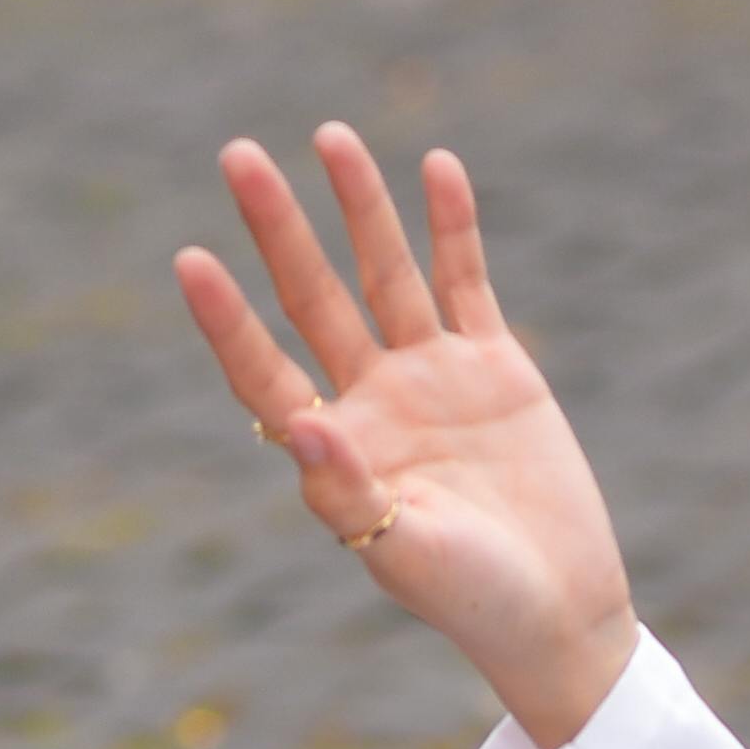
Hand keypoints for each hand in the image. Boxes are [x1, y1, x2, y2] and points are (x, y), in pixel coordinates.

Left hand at [174, 125, 638, 748]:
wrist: (559, 613)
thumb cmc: (473, 603)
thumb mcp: (407, 555)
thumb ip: (349, 493)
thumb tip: (299, 423)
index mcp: (335, 453)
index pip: (265, 371)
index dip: (227, 320)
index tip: (190, 260)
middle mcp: (373, 403)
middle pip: (313, 298)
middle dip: (278, 229)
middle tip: (238, 155)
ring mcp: (432, 378)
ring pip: (385, 273)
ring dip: (359, 207)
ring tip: (329, 135)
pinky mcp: (494, 366)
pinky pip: (465, 281)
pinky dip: (452, 227)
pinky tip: (434, 166)